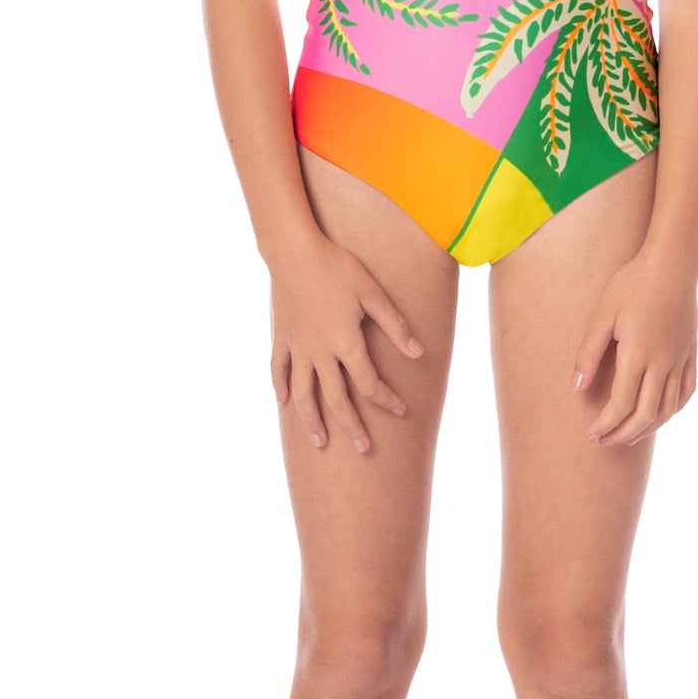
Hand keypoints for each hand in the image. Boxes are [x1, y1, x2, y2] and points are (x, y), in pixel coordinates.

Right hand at [268, 234, 425, 452]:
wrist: (293, 251)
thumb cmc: (337, 268)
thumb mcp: (373, 293)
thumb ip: (395, 325)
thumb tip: (419, 353)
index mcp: (346, 343)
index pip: (369, 383)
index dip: (386, 400)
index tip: (401, 410)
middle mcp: (320, 352)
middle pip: (336, 398)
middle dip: (351, 425)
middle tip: (362, 447)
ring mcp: (297, 347)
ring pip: (303, 393)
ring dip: (312, 419)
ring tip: (320, 441)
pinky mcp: (281, 337)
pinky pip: (278, 369)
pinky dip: (280, 387)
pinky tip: (283, 402)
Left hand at [573, 252, 697, 445]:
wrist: (673, 263)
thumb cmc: (632, 284)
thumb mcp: (603, 315)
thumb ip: (588, 353)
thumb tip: (576, 388)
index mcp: (638, 355)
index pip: (621, 406)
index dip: (605, 426)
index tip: (590, 436)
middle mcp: (663, 363)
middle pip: (645, 415)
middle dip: (622, 434)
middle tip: (603, 442)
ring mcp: (680, 359)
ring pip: (668, 409)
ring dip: (647, 428)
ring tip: (628, 435)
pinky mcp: (691, 353)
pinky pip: (686, 392)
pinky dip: (672, 410)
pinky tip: (659, 414)